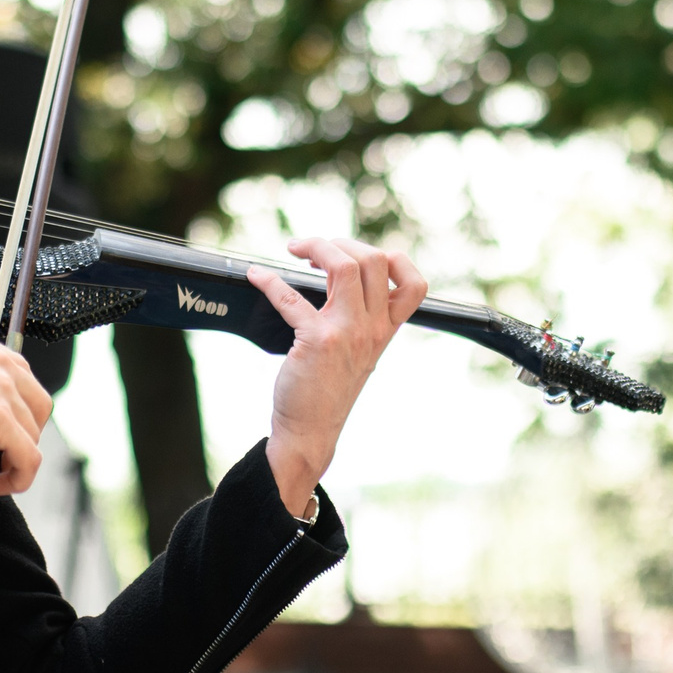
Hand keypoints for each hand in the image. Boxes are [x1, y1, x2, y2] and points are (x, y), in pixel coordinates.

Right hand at [0, 329, 52, 493]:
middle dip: (25, 432)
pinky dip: (20, 476)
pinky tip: (1, 484)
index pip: (19, 380)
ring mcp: (4, 391)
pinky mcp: (1, 420)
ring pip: (33, 433)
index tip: (0, 428)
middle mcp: (0, 364)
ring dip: (17, 457)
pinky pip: (27, 457)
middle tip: (3, 450)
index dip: (14, 409)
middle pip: (36, 406)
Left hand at [248, 239, 427, 518]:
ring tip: (296, 249)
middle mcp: (373, 328)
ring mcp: (348, 333)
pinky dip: (269, 281)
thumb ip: (360, 317)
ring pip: (344, 267)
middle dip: (341, 242)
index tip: (360, 255)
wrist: (312, 430)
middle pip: (375, 260)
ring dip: (316, 247)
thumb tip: (337, 273)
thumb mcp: (359, 352)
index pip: (415, 284)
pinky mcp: (317, 341)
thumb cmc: (329, 388)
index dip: (394, 258)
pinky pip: (292, 297)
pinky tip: (256, 277)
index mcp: (386, 330)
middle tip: (314, 249)